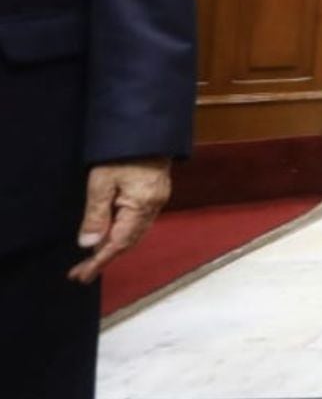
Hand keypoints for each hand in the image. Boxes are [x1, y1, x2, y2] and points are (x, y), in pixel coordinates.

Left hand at [68, 158, 170, 283]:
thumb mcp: (101, 182)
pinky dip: (122, 233)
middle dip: (104, 258)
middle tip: (81, 272)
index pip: (119, 242)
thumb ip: (96, 215)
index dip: (99, 261)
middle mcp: (154, 207)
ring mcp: (157, 201)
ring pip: (134, 233)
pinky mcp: (155, 194)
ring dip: (113, 246)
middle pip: (129, 241)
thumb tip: (88, 244)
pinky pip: (139, 223)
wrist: (147, 130)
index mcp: (141, 206)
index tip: (81, 276)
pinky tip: (109, 234)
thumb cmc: (122, 153)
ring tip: (90, 258)